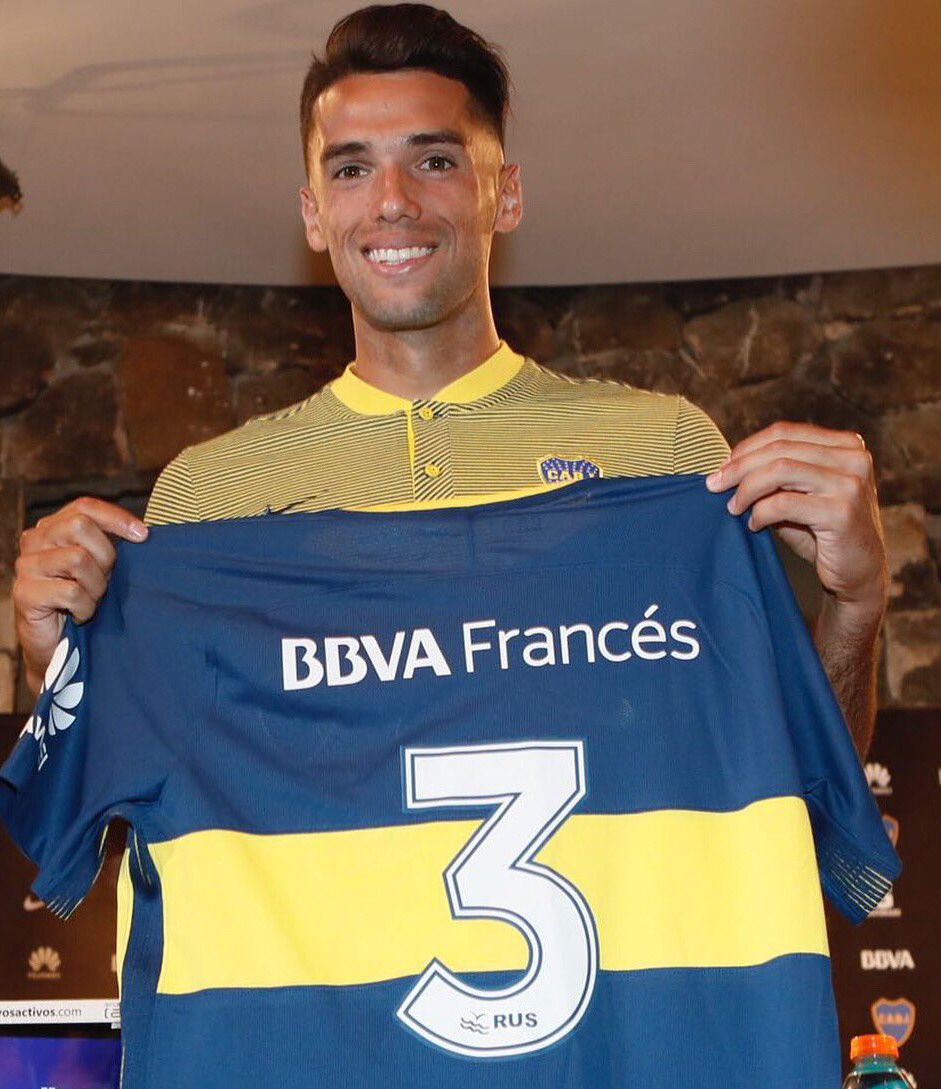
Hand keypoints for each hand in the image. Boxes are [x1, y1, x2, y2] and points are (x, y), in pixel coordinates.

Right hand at [13, 498, 147, 694]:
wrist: (60, 648)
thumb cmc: (84, 602)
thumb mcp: (100, 567)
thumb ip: (110, 544)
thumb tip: (144, 531)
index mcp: (53, 528)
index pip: (84, 507)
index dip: (116, 517)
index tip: (143, 536)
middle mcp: (34, 541)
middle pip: (80, 526)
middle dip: (105, 555)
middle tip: (106, 579)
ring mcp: (26, 567)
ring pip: (77, 558)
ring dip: (96, 585)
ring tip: (92, 599)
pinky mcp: (25, 594)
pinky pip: (71, 591)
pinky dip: (86, 607)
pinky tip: (81, 615)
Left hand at [704, 422, 887, 624]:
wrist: (858, 573)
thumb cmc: (822, 532)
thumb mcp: (799, 495)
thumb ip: (775, 476)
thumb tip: (726, 466)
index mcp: (845, 445)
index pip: (784, 432)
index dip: (747, 447)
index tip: (722, 467)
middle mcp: (854, 458)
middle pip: (779, 449)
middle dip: (739, 467)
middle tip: (714, 486)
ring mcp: (851, 484)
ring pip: (780, 470)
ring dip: (747, 489)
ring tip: (733, 508)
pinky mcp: (842, 512)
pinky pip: (784, 503)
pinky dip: (760, 512)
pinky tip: (754, 525)